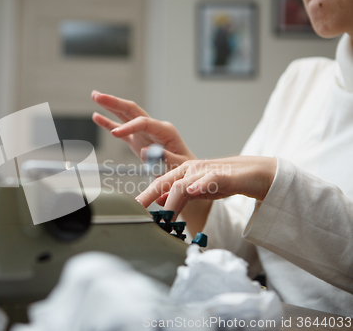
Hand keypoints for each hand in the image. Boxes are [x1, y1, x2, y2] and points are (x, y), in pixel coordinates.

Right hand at [91, 90, 194, 166]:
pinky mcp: (138, 140)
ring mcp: (144, 133)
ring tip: (95, 96)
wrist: (185, 174)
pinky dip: (109, 123)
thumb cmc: (184, 169)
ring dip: (110, 106)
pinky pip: (121, 130)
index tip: (114, 134)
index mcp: (165, 130)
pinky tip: (97, 116)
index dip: (128, 126)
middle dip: (115, 102)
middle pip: (132, 110)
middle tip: (98, 96)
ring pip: (125, 116)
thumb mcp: (178, 165)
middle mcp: (154, 127)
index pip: (143, 122)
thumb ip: (165, 157)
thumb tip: (146, 150)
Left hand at [136, 156, 276, 219]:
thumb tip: (159, 202)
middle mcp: (189, 169)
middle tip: (139, 210)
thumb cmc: (223, 181)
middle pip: (165, 182)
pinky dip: (200, 185)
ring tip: (165, 216)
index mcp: (181, 172)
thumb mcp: (196, 190)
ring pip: (183, 184)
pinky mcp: (223, 175)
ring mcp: (205, 171)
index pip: (159, 185)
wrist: (253, 173)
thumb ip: (178, 195)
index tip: (132, 209)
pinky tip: (193, 191)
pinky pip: (209, 179)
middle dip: (149, 196)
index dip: (145, 197)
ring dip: (172, 201)